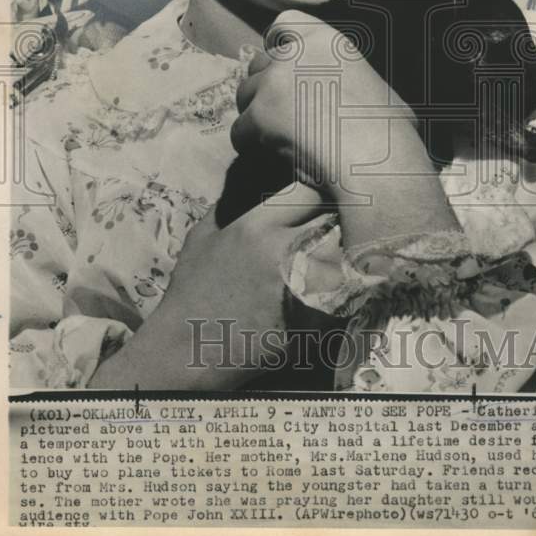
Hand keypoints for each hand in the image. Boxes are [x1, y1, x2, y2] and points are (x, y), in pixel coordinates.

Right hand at [89, 182, 326, 388]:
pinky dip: (347, 290)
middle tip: (335, 227)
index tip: (316, 204)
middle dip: (336, 222)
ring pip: (347, 256)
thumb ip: (230, 208)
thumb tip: (250, 184)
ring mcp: (303, 287)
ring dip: (346, 255)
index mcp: (256, 226)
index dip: (317, 195)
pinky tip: (337, 290)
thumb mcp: (202, 238)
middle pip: (335, 220)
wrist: (187, 351)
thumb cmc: (192, 292)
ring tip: (343, 257)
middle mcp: (284, 251)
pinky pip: (348, 295)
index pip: (309, 191)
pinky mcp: (315, 321)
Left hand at [230, 9, 458, 248]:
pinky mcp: (259, 115)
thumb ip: (355, 83)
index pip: (287, 22)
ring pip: (244, 95)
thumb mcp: (380, 91)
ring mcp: (274, 83)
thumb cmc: (390, 133)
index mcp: (328, 42)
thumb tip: (362, 99)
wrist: (375, 159)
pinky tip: (265, 157)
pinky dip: (249, 145)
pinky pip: (239, 131)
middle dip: (263, 86)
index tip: (275, 57)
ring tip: (271, 138)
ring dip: (254, 115)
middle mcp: (296, 55)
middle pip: (259, 63)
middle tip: (275, 112)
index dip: (276, 40)